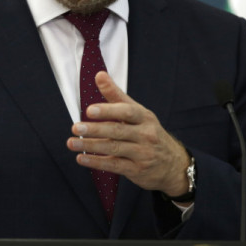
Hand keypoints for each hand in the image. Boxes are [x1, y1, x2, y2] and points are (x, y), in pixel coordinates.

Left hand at [66, 71, 190, 196]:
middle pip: (118, 131)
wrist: (173, 164)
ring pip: (114, 148)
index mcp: (144, 117)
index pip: (126, 111)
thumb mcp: (138, 112)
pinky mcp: (137, 170)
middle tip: (75, 127)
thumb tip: (99, 75)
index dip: (108, 110)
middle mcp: (145, 134)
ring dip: (91, 146)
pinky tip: (82, 158)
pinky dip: (97, 162)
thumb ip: (116, 95)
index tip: (89, 110)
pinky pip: (114, 165)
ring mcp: (142, 153)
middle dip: (95, 129)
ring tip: (72, 143)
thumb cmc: (149, 133)